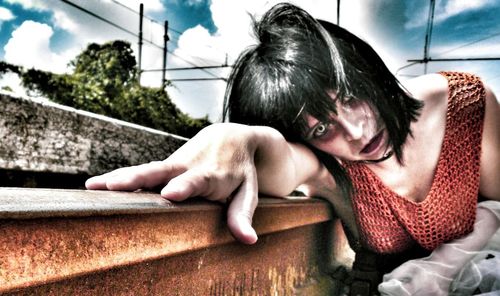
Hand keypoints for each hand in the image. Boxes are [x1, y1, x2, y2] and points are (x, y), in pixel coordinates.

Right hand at [85, 123, 259, 243]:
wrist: (231, 136)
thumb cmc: (241, 169)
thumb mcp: (248, 191)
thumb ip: (243, 214)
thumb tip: (249, 241)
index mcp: (211, 173)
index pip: (196, 180)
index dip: (183, 186)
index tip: (170, 193)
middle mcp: (187, 166)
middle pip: (160, 171)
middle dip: (138, 178)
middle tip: (115, 185)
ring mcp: (172, 164)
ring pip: (144, 169)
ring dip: (120, 176)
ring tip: (93, 186)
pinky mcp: (163, 166)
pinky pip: (140, 172)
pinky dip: (119, 176)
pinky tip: (95, 185)